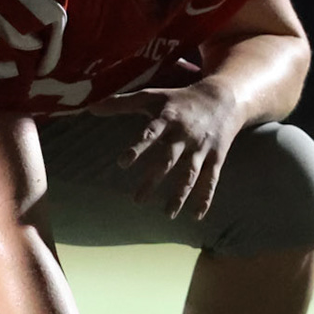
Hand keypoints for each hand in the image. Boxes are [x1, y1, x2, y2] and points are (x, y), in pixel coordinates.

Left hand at [92, 80, 240, 217]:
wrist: (223, 98)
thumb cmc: (179, 99)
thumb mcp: (152, 96)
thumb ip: (121, 103)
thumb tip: (90, 107)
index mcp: (167, 118)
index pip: (150, 133)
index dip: (137, 147)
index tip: (122, 163)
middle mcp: (185, 134)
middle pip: (168, 159)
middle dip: (154, 180)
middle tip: (137, 201)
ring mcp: (201, 148)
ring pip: (191, 174)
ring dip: (180, 194)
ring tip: (167, 214)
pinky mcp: (216, 157)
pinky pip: (211, 180)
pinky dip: (205, 198)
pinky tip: (196, 216)